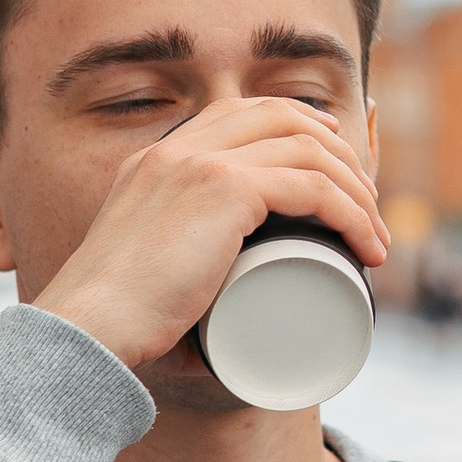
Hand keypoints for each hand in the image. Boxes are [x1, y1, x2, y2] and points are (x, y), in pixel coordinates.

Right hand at [33, 95, 389, 370]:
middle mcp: (175, 150)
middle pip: (280, 116)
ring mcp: (199, 164)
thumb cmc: (114, 327)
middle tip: (364, 200)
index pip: (238, 111)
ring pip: (308, 150)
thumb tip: (208, 350)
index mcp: (154, 160)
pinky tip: (366, 240)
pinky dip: (351, 212)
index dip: (295, 124)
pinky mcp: (223, 189)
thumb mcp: (140, 279)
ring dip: (354, 189)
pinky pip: (312, 185)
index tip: (330, 161)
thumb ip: (169, 292)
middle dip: (336, 150)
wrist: (87, 328)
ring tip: (374, 235)